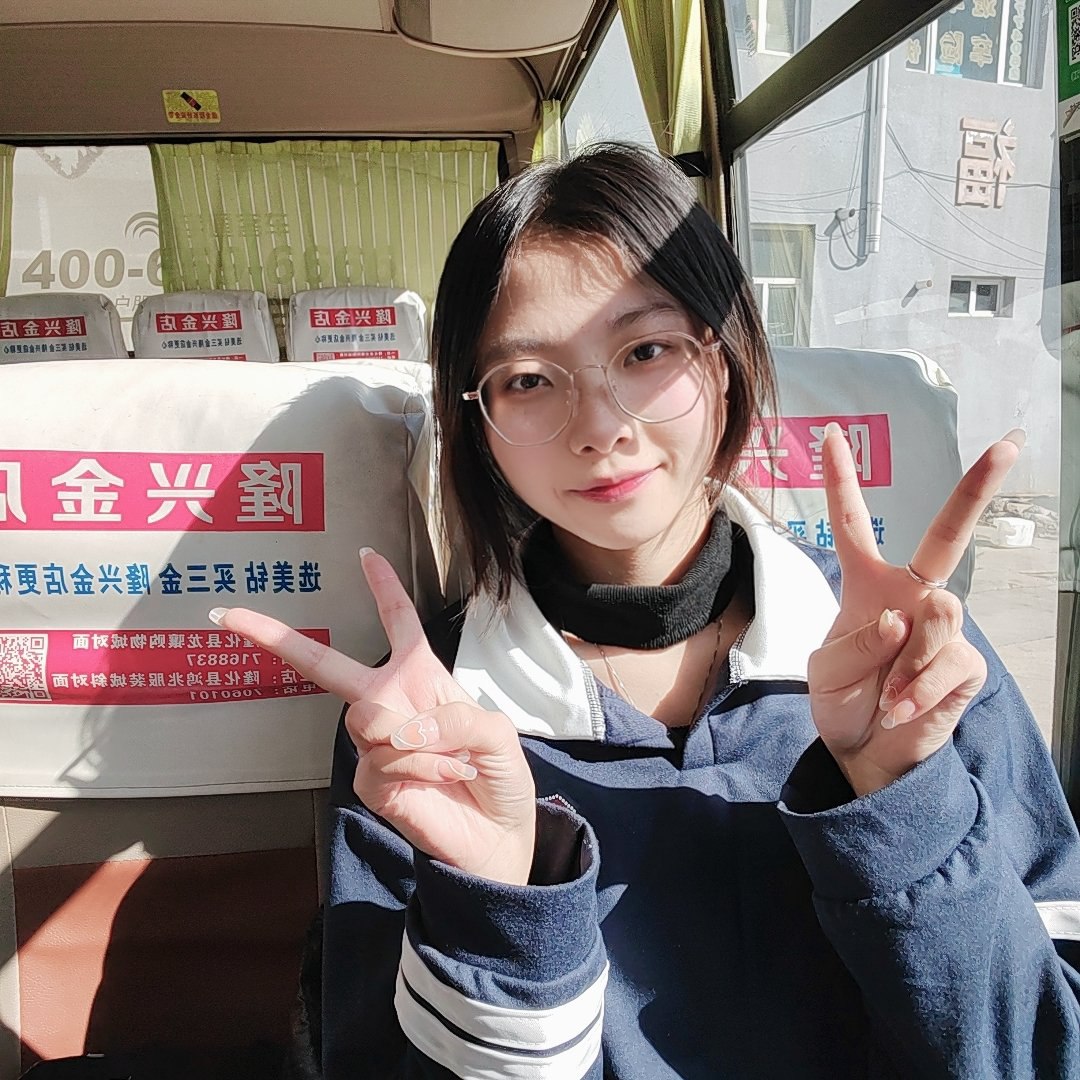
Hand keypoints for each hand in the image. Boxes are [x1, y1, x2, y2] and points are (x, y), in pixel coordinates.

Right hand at [210, 549, 536, 884]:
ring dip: (418, 739)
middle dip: (277, 637)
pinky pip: (383, 759)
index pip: (399, 624)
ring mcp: (372, 744)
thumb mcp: (495, 732)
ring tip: (450, 761)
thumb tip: (397, 729)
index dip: (384, 589)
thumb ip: (455, 717)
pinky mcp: (368, 783)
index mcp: (421, 678)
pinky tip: (442, 778)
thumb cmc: (499, 776)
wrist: (498, 835)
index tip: (366, 556)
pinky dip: (421, 766)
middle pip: (327, 664)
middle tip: (232, 615)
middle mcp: (389, 703)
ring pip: (367, 716)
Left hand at [807, 424, 1022, 796]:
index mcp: (867, 584)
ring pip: (941, 614)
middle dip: (977, 490)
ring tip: (886, 693)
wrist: (866, 751)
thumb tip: (903, 615)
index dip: (841, 480)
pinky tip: (900, 708)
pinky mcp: (966, 663)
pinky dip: (916, 692)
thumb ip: (856, 641)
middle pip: (946, 535)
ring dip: (905, 661)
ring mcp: (944, 627)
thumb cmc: (842, 699)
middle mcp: (911, 594)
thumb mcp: (825, 670)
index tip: (832, 433)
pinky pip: (947, 665)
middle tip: (1009, 445)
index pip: (852, 524)